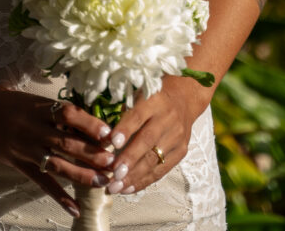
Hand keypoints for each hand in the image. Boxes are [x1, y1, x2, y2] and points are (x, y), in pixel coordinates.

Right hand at [0, 87, 115, 216]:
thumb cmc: (18, 104)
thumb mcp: (39, 102)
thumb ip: (62, 113)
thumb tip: (94, 124)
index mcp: (41, 110)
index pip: (68, 114)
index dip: (89, 124)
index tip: (109, 133)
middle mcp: (35, 130)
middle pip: (66, 143)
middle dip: (91, 153)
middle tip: (113, 162)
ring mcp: (28, 150)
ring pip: (58, 165)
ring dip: (82, 175)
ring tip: (103, 181)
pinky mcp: (22, 166)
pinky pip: (43, 183)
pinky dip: (60, 196)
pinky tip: (75, 208)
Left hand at [102, 76, 213, 195]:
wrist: (183, 99)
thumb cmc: (151, 99)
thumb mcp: (138, 95)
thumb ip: (123, 112)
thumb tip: (102, 137)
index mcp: (153, 100)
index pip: (138, 115)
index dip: (125, 129)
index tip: (113, 142)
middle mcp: (167, 118)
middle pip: (148, 140)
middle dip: (130, 159)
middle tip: (113, 173)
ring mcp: (176, 136)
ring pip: (155, 158)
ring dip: (134, 175)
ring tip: (116, 187)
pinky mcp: (181, 151)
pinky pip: (162, 169)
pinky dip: (144, 181)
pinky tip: (128, 188)